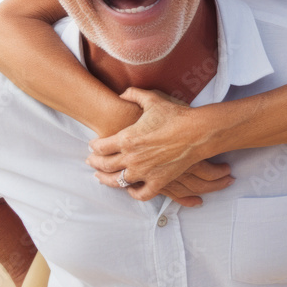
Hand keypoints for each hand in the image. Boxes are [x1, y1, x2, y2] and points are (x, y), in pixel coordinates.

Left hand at [88, 87, 228, 200]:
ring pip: (118, 181)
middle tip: (90, 161)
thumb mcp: (152, 99)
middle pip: (104, 164)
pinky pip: (141, 193)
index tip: (92, 145)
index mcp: (127, 138)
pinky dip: (133, 193)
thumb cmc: (174, 115)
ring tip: (101, 177)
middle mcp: (132, 157)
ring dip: (106, 180)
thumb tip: (123, 93)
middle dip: (94, 163)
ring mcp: (144, 172)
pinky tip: (130, 189)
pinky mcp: (158, 182)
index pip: (101, 146)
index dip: (94, 146)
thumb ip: (134, 94)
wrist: (196, 132)